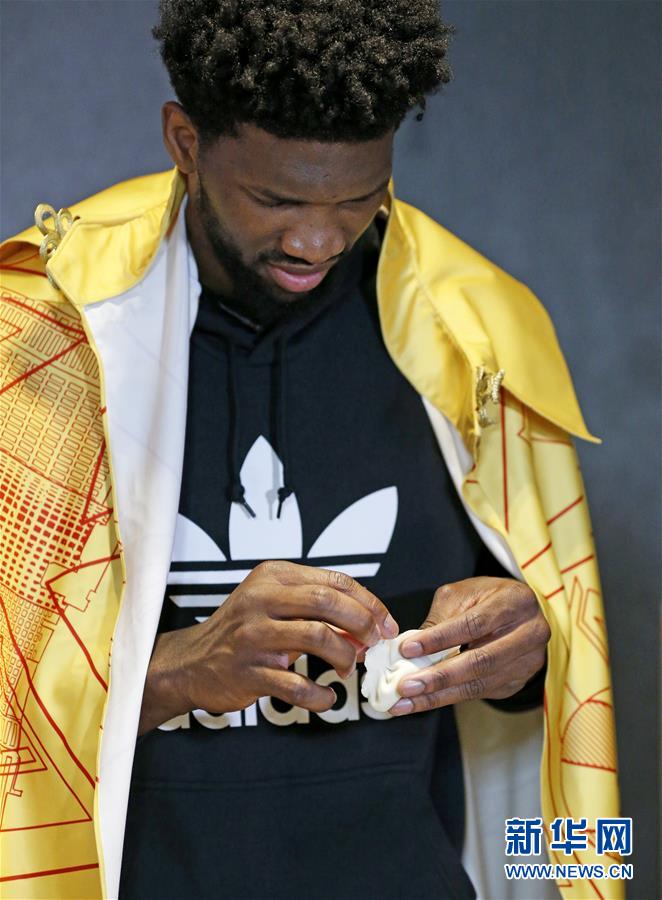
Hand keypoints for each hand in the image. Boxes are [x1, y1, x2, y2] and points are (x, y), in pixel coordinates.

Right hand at [139, 560, 396, 733]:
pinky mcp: (249, 672)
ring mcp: (253, 636)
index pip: (335, 581)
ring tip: (348, 668)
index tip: (385, 623)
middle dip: (362, 623)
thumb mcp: (272, 602)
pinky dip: (320, 695)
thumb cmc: (242, 630)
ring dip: (344, 655)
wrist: (191, 662)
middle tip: (374, 643)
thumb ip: (315, 607)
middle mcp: (261, 600)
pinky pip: (297, 685)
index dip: (369, 603)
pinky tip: (326, 696)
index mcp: (273, 576)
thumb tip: (366, 626)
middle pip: (328, 602)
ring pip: (317, 636)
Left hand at [389, 577, 549, 715]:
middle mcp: (529, 633)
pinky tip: (425, 701)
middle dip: (439, 677)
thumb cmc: (488, 598)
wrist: (520, 611)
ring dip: (439, 696)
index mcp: (515, 602)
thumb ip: (441, 618)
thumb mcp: (464, 594)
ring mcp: (528, 661)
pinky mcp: (519, 681)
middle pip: (480, 661)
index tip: (409, 649)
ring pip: (480, 684)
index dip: (440, 638)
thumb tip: (411, 647)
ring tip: (408, 701)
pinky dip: (449, 697)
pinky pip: (480, 693)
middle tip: (406, 686)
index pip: (474, 624)